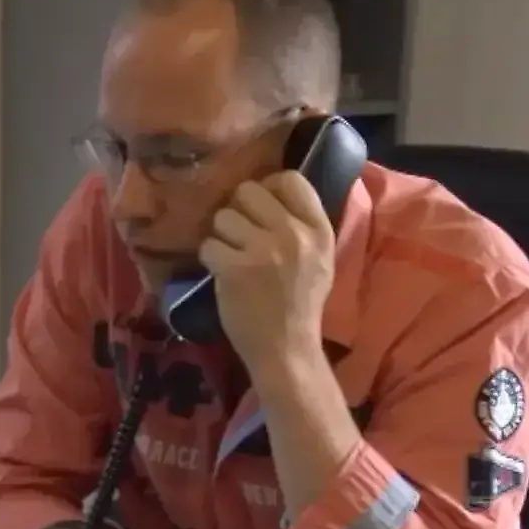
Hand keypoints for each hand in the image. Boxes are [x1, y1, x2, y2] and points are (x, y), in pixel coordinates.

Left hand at [203, 171, 334, 373]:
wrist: (287, 350)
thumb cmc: (300, 305)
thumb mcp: (319, 259)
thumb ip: (302, 225)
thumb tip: (270, 191)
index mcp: (319, 230)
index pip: (290, 179)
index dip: (268, 187)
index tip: (260, 209)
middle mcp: (294, 234)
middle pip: (249, 191)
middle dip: (238, 211)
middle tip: (241, 236)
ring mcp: (263, 251)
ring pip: (223, 216)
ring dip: (222, 236)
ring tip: (233, 258)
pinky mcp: (235, 268)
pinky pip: (208, 245)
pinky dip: (211, 260)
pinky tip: (224, 275)